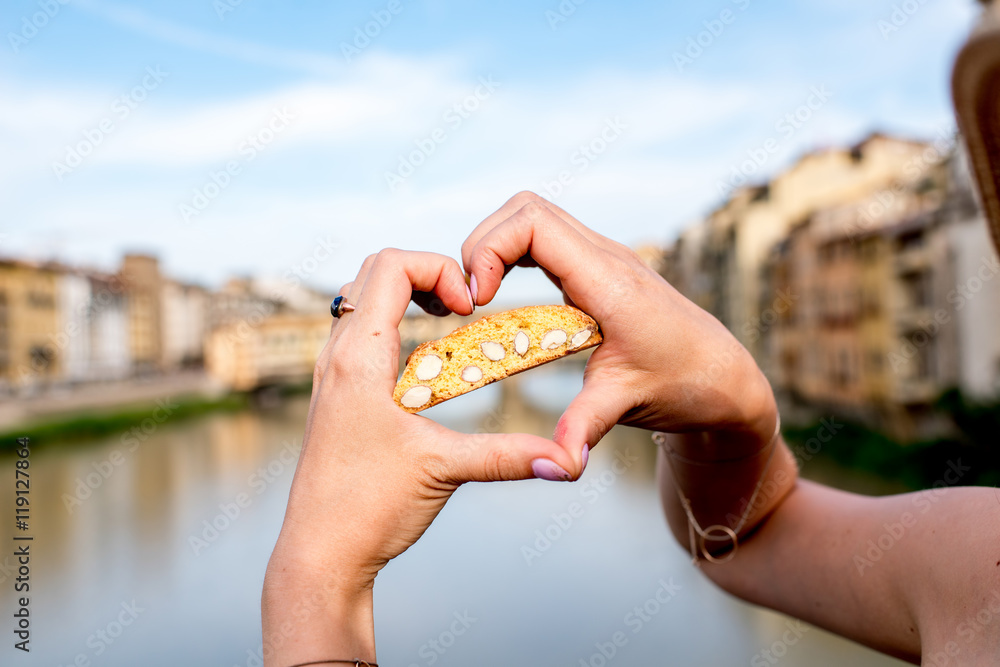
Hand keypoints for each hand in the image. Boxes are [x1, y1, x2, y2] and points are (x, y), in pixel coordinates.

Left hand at [262, 249, 585, 665]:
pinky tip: (424, 363)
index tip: (470, 307)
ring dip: (408, 297)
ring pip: (361, 300)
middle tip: (463, 307)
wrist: (319, 555)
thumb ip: (508, 456)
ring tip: (449, 323)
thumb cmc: (366, 509)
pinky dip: (393, 324)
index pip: (392, 266)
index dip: (440, 269)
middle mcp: (336, 356)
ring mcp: (330, 375)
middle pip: (374, 271)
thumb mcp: (444, 470)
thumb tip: (565, 457)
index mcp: (358, 357)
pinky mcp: (335, 395)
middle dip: (426, 274)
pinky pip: (358, 333)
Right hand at [462, 192, 776, 455]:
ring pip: (534, 217)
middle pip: (525, 209)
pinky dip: (514, 255)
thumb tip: (559, 463)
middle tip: (473, 299)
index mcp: (608, 281)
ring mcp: (603, 258)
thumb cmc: (684, 385)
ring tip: (483, 297)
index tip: (479, 300)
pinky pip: (546, 238)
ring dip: (497, 247)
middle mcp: (605, 257)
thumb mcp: (626, 403)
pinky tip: (506, 295)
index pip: (533, 223)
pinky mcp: (599, 269)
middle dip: (484, 244)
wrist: (724, 377)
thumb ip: (586, 426)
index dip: (491, 250)